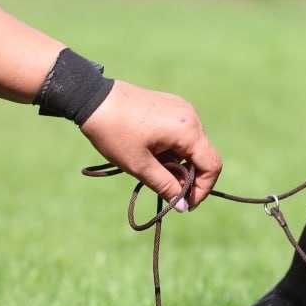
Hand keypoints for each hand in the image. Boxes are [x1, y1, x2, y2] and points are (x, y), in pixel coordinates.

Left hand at [79, 81, 222, 209]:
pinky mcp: (173, 106)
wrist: (94, 98)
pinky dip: (174, 149)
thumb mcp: (139, 165)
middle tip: (167, 189)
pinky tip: (153, 152)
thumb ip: (165, 186)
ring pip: (192, 145)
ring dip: (179, 163)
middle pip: (203, 156)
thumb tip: (183, 207)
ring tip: (154, 168)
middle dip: (188, 177)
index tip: (185, 204)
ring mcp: (184, 109)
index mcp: (188, 131)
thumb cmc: (115, 132)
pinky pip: (183, 133)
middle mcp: (192, 117)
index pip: (212, 165)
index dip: (203, 189)